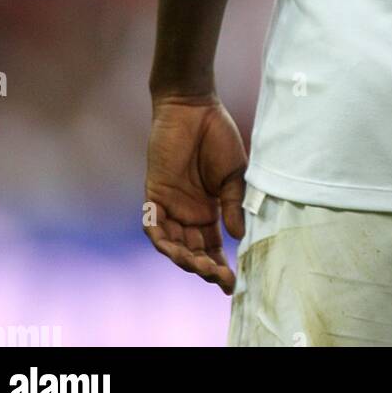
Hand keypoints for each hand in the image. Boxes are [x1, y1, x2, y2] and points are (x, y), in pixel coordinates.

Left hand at [144, 94, 246, 293]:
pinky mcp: (154, 195)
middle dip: (205, 268)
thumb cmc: (218, 136)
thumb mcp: (234, 174)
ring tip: (200, 266)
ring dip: (185, 259)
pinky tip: (174, 249)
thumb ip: (234, 204)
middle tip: (219, 277)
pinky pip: (153, 225)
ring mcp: (170, 206)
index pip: (213, 248)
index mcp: (209, 211)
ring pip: (173, 245)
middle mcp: (188, 214)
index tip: (233, 284)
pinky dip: (161, 239)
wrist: (194, 108)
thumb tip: (238, 237)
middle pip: (193, 252)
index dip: (221, 267)